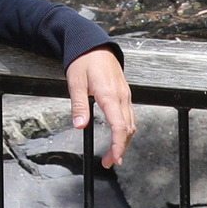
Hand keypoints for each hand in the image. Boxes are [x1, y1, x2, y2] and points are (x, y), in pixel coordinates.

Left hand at [66, 48, 136, 167]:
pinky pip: (130, 116)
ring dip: (124, 140)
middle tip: (109, 162)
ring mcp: (126, 95)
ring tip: (113, 154)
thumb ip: (79, 106)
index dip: (118, 145)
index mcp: (110, 95)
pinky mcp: (125, 94)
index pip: (119, 126)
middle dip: (121, 148)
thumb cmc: (83, 61)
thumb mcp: (75, 83)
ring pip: (131, 123)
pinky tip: (118, 136)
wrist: (94, 45)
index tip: (115, 159)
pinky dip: (126, 129)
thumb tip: (79, 126)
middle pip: (128, 129)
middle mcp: (122, 96)